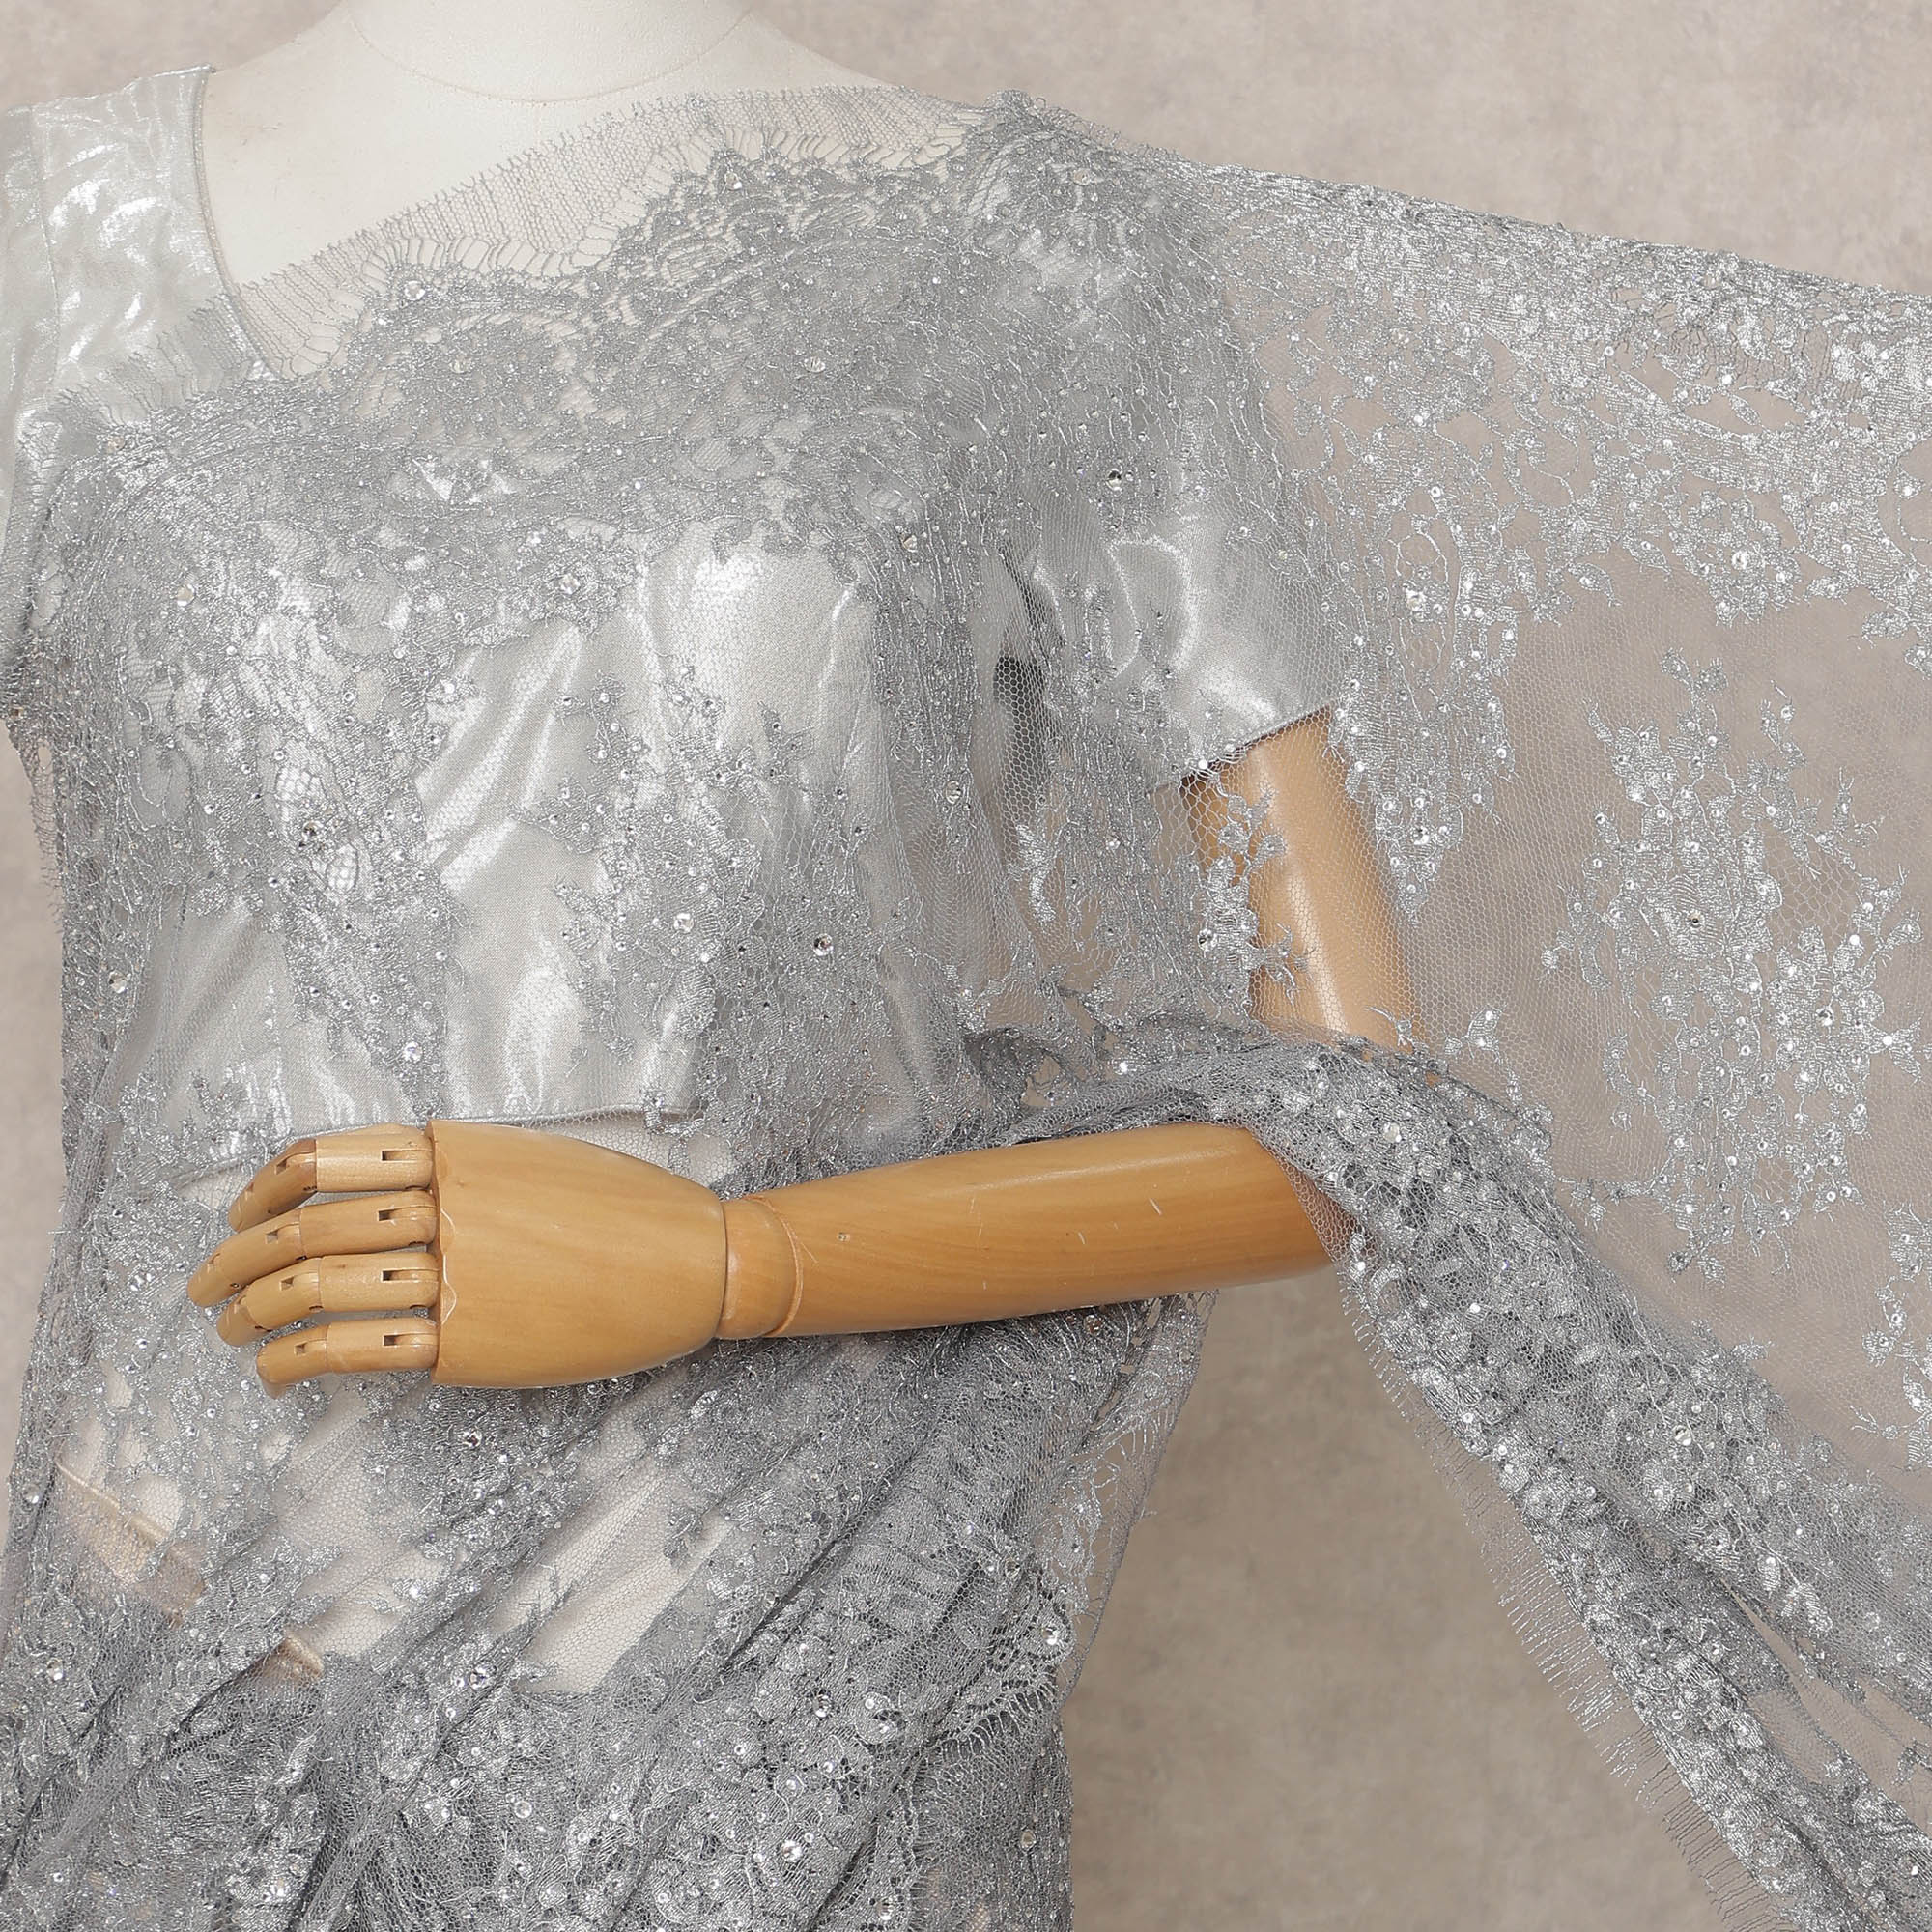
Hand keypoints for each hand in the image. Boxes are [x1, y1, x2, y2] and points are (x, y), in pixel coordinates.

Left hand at [185, 1120, 730, 1393]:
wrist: (699, 1261)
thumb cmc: (627, 1210)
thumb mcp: (534, 1159)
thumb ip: (458, 1168)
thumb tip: (377, 1192)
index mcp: (457, 1149)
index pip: (325, 1156)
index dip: (262, 1187)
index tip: (239, 1213)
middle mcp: (448, 1202)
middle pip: (306, 1225)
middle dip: (236, 1260)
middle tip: (205, 1288)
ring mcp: (458, 1272)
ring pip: (318, 1286)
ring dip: (254, 1313)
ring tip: (231, 1334)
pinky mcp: (470, 1341)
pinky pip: (358, 1349)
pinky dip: (298, 1361)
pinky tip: (277, 1375)